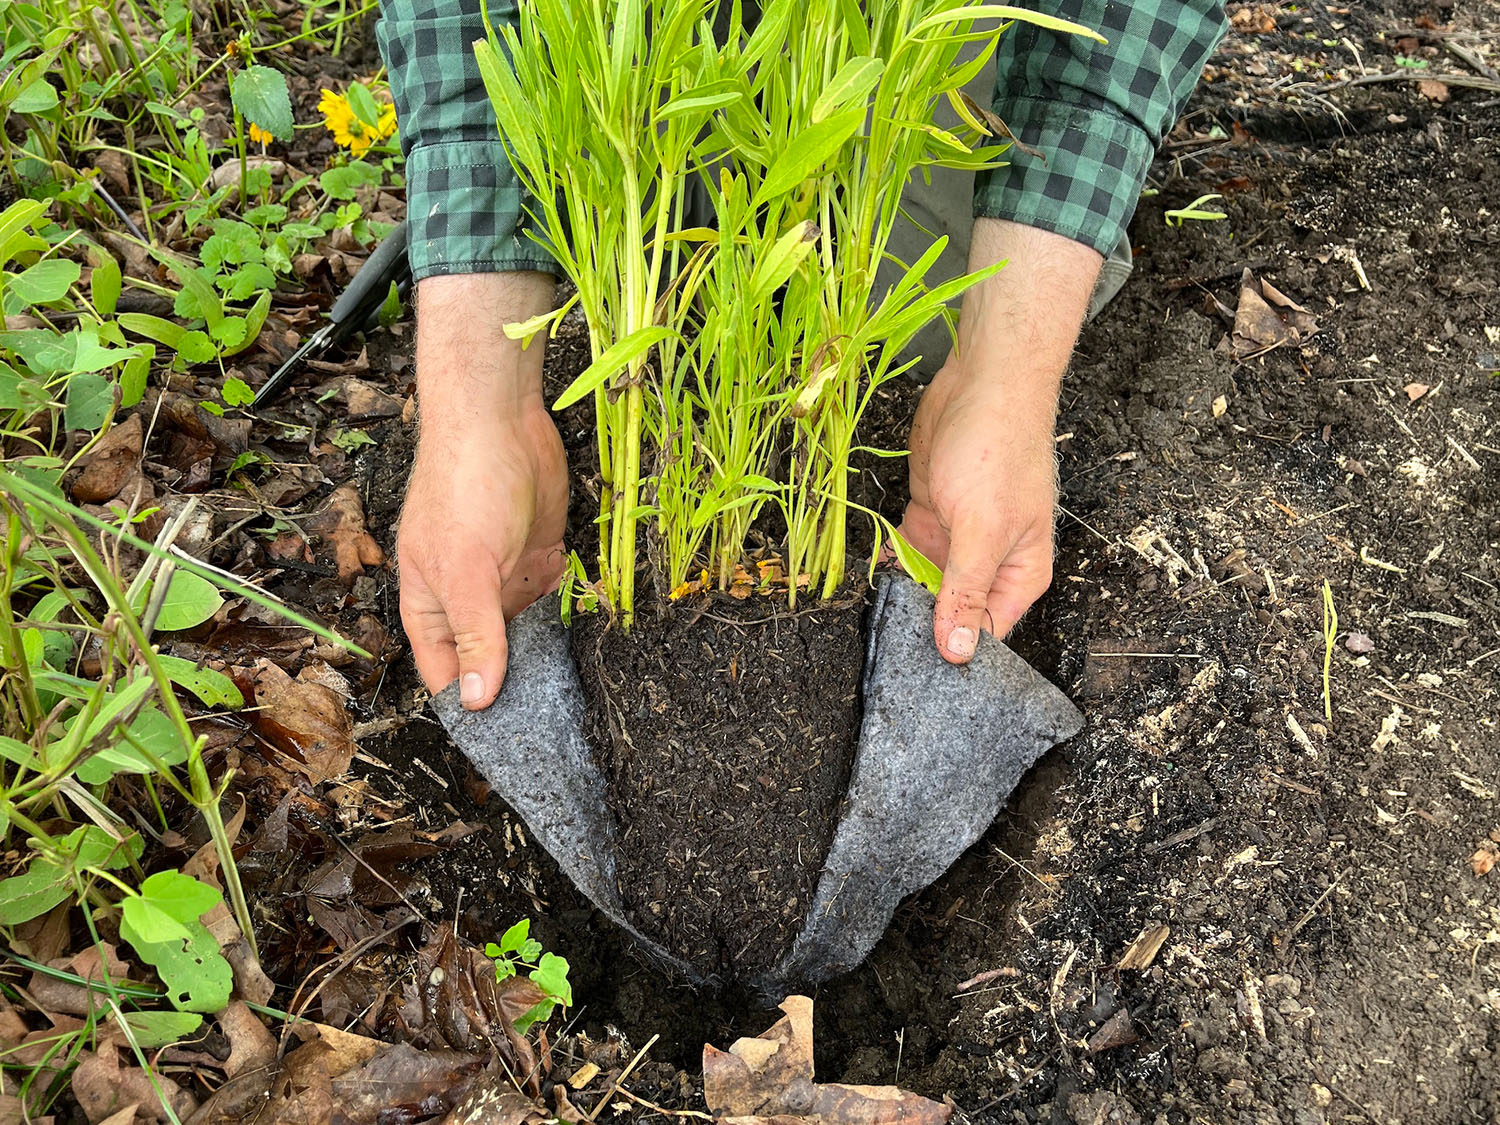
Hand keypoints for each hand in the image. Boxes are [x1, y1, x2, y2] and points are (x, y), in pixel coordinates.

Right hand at [397, 272, 565, 708]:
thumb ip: (478, 634)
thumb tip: (477, 699)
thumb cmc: (463, 486)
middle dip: (516, 690)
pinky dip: (571, 622)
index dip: (469, 709)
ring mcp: (505, 579)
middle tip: (554, 735)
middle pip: (490, 660)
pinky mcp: (541, 558)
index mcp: (432, 607)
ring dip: (549, 659)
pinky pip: (556, 602)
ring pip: (527, 635)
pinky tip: (594, 649)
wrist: (501, 419)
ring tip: (580, 705)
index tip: (503, 750)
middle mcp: (467, 599)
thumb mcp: (466, 571)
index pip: (446, 675)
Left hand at [899, 363, 1057, 659]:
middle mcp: (991, 562)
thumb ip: (965, 593)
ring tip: (875, 610)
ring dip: (903, 593)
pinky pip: (908, 551)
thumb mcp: (982, 532)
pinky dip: (892, 561)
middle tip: (886, 641)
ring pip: (927, 582)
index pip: (987, 632)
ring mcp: (959, 538)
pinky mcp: (932, 514)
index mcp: (1018, 575)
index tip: (919, 669)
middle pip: (953, 610)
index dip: (955, 651)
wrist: (981, 384)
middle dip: (923, 623)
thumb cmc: (997, 452)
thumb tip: (957, 652)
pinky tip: (874, 572)